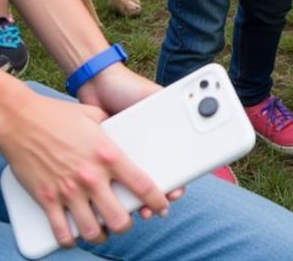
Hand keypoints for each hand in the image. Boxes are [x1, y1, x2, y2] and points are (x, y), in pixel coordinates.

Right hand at [0, 85, 168, 248]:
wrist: (20, 120)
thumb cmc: (57, 114)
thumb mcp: (94, 115)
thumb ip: (110, 127)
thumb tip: (120, 129)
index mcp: (108, 154)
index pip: (141, 184)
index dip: (157, 200)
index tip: (163, 205)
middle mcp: (91, 176)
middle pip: (119, 218)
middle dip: (126, 224)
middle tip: (125, 221)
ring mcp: (68, 191)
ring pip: (91, 231)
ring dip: (99, 236)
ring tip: (100, 232)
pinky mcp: (46, 200)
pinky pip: (60, 232)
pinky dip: (69, 240)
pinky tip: (73, 237)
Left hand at [78, 65, 184, 217]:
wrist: (96, 84)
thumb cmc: (127, 86)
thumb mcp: (151, 95)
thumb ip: (171, 102)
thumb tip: (196, 108)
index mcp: (160, 132)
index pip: (174, 158)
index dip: (179, 175)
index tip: (179, 188)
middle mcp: (145, 146)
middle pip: (157, 176)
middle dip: (163, 192)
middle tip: (166, 201)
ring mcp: (125, 154)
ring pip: (136, 183)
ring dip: (142, 198)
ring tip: (144, 208)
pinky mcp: (106, 159)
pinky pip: (114, 179)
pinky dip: (118, 191)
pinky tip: (119, 201)